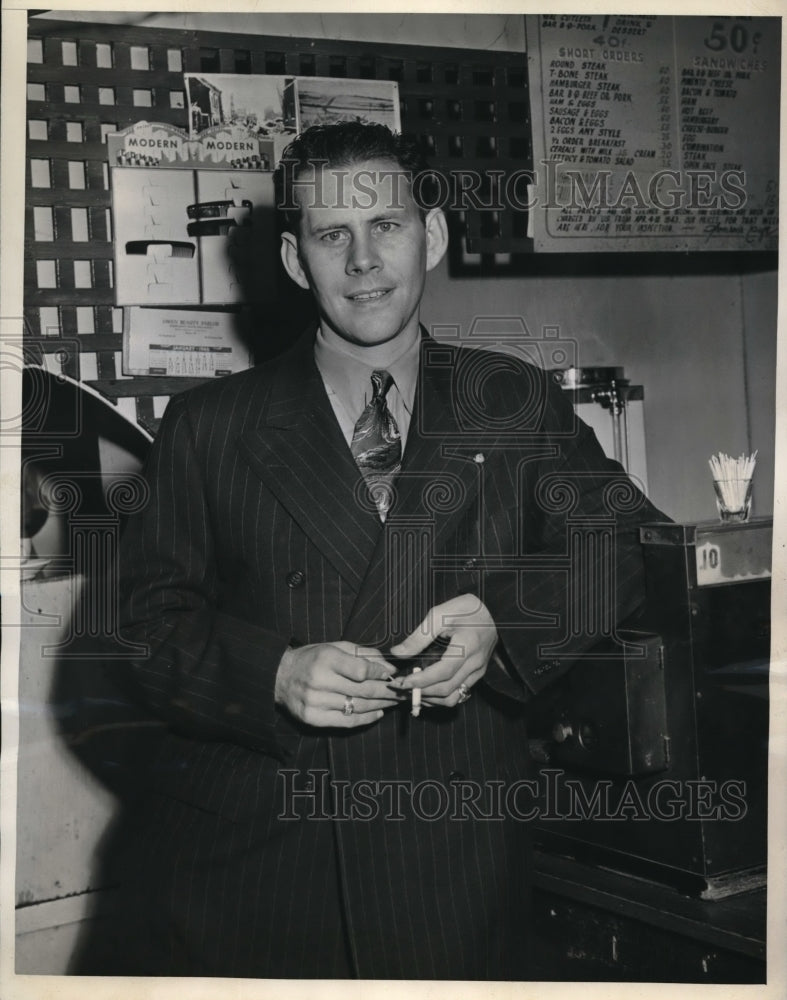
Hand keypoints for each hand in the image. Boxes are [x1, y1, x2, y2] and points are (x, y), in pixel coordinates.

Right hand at [274, 641, 401, 727]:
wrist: (280, 676)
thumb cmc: (312, 658)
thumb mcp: (335, 647)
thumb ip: (363, 654)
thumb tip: (389, 667)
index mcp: (325, 659)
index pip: (361, 670)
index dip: (380, 674)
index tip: (391, 675)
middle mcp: (319, 681)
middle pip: (363, 691)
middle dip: (387, 692)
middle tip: (401, 692)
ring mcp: (315, 702)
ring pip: (358, 707)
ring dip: (381, 705)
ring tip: (393, 702)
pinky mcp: (313, 718)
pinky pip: (347, 722)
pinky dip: (366, 719)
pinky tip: (377, 713)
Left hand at [388, 594, 497, 707]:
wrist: (492, 611)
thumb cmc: (466, 609)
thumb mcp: (440, 614)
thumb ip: (419, 636)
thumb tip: (397, 653)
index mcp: (468, 646)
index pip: (443, 672)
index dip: (421, 681)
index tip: (401, 683)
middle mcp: (475, 663)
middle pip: (447, 689)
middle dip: (420, 692)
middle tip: (399, 688)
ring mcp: (478, 671)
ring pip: (453, 697)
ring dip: (430, 699)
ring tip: (410, 692)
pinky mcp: (477, 675)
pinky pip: (459, 694)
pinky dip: (440, 697)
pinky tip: (425, 691)